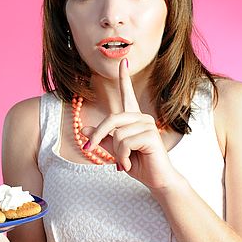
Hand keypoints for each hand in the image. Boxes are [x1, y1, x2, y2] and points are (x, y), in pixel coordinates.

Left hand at [81, 59, 179, 190]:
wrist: (157, 180)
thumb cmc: (138, 165)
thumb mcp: (116, 152)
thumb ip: (103, 139)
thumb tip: (84, 128)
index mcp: (133, 119)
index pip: (127, 94)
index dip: (124, 78)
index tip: (123, 61)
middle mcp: (142, 117)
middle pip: (111, 119)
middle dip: (97, 136)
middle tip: (91, 150)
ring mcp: (148, 125)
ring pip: (117, 134)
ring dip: (115, 153)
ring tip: (124, 162)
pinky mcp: (151, 135)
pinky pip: (125, 143)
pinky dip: (122, 157)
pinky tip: (129, 164)